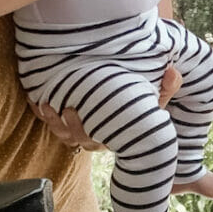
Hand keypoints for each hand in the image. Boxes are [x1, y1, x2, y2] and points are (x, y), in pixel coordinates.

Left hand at [33, 66, 181, 147]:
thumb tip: (174, 71)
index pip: (100, 139)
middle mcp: (95, 139)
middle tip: (70, 109)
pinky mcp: (67, 125)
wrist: (128, 113)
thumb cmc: (140, 108)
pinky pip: (53, 125)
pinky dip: (44, 115)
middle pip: (79, 139)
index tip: (80, 113)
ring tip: (48, 105)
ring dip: (53, 121)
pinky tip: (38, 101)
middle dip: (72, 127)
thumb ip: (167, 88)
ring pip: (63, 134)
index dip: (88, 133)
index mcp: (114, 136)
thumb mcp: (156, 101)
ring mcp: (80, 134)